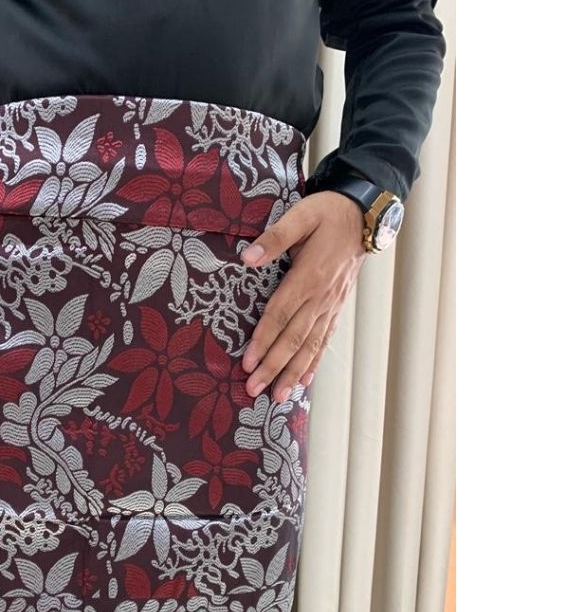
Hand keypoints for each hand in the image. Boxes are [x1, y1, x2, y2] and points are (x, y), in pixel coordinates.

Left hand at [239, 190, 366, 401]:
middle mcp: (321, 297)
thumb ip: (274, 237)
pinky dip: (314, 363)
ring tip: (278, 397)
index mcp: (308, 276)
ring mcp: (331, 305)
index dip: (263, 339)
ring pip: (310, 345)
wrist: (364, 215)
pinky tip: (304, 381)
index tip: (247, 362)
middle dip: (273, 366)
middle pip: (294, 338)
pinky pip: (325, 340)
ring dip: (293, 373)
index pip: (280, 314)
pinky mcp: (337, 307)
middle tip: (254, 389)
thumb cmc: (326, 214)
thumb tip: (247, 257)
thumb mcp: (300, 216)